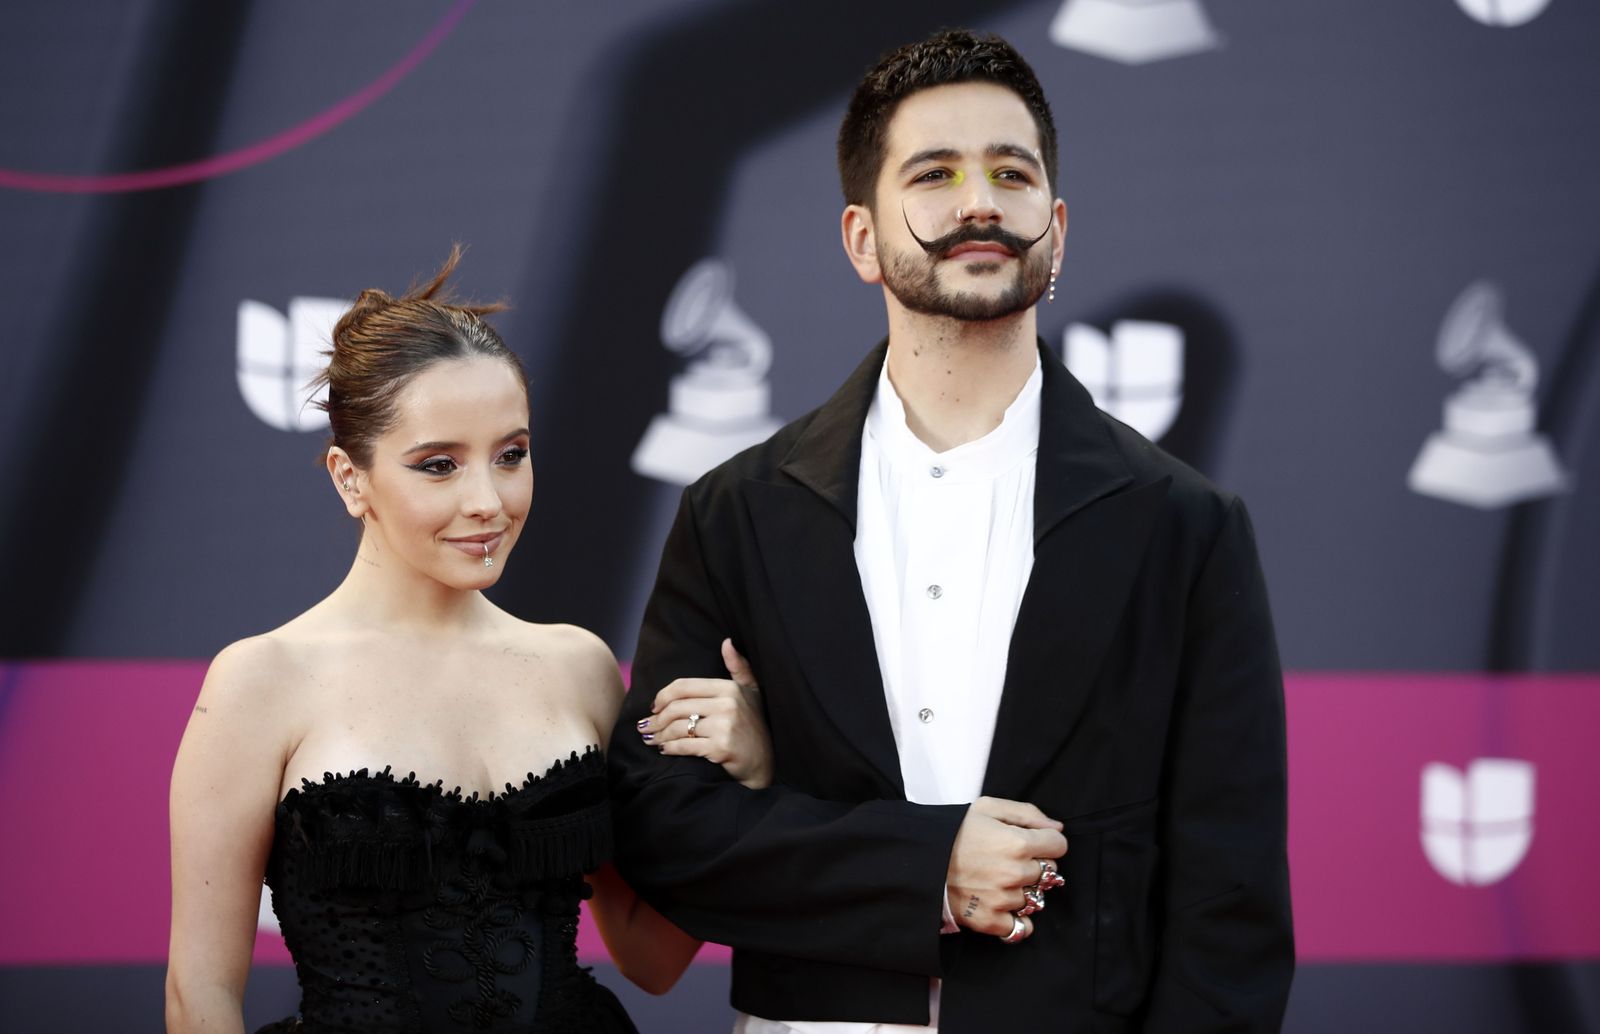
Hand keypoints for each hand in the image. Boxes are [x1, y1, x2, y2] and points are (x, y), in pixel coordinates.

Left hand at [638, 639, 772, 789]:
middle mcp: (727, 704)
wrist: (765, 763)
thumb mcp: (752, 692)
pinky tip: (664, 749)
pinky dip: (670, 748)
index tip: (653, 706)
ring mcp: (724, 726)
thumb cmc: (755, 726)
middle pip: (677, 707)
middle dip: (656, 718)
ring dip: (659, 734)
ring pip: (678, 727)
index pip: (684, 686)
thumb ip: (739, 667)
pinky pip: (685, 745)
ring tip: (651, 738)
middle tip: (645, 726)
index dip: (663, 695)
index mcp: (729, 688)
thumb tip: (727, 642)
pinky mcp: (721, 748)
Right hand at [946, 797, 1066, 940]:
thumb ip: (1027, 813)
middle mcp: (1015, 873)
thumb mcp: (987, 808)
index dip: (1046, 841)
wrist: (919, 860)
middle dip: (1035, 864)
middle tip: (1009, 860)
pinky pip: (1021, 928)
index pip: (1059, 845)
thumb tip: (1057, 828)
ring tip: (999, 881)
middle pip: (1049, 872)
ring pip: (1035, 898)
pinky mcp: (991, 920)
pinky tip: (1002, 906)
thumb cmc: (953, 831)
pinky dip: (1016, 920)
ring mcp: (1004, 900)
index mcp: (1018, 843)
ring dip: (1023, 891)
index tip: (1032, 842)